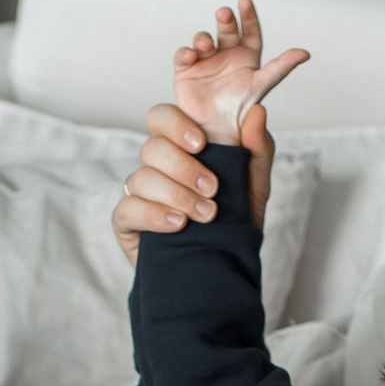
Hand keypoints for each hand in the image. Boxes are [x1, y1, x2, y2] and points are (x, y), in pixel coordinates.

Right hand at [113, 103, 285, 262]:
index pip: (161, 118)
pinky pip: (127, 208)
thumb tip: (257, 112)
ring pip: (141, 177)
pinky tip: (178, 225)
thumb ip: (257, 151)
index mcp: (181, 149)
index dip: (174, 123)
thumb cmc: (234, 225)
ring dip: (176, 195)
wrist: (222, 272)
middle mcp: (156, 167)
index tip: (201, 144)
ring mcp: (139, 194)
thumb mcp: (254, 188)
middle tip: (212, 189)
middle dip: (183, 168)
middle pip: (151, 147)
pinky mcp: (127, 222)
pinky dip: (154, 214)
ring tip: (205, 216)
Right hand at [171, 0, 308, 145]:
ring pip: (203, 40)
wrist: (218, 129)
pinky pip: (183, 56)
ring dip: (203, 38)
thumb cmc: (242, 106)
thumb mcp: (263, 83)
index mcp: (246, 55)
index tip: (245, 1)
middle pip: (226, 31)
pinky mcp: (186, 70)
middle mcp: (226, 54)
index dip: (248, 16)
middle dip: (225, 21)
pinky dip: (185, 53)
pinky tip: (190, 55)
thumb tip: (306, 53)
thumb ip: (282, 66)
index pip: (249, 31)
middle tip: (224, 13)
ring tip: (205, 43)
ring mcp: (205, 60)